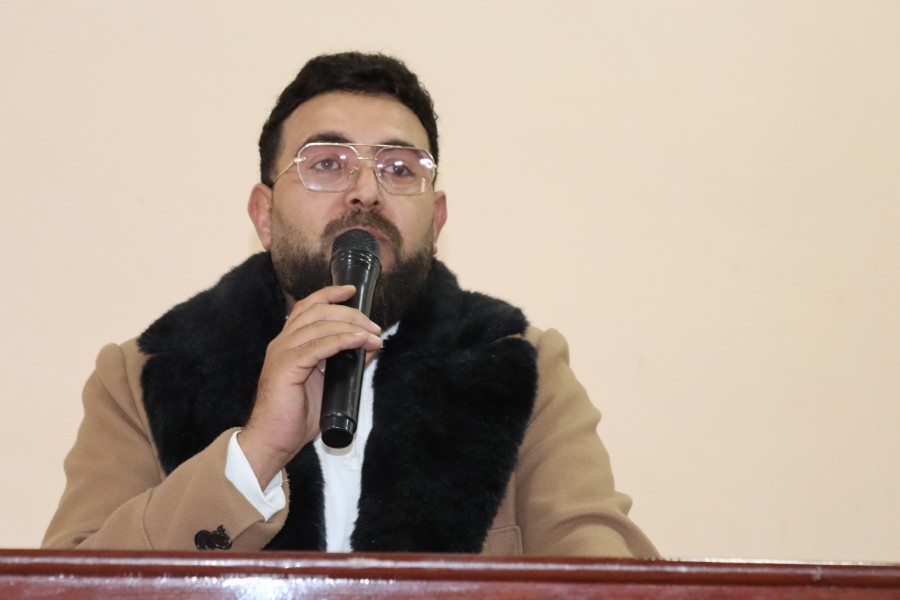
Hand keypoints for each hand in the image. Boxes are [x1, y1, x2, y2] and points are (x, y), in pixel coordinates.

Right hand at [238, 285, 381, 486]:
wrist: (274, 440)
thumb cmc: (297, 416)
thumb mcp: (329, 383)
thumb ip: (346, 362)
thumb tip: (370, 346)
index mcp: (288, 343)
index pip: (308, 308)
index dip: (329, 294)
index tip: (352, 290)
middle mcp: (282, 342)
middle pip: (317, 311)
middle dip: (349, 313)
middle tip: (374, 326)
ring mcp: (282, 353)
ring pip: (319, 325)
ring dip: (352, 327)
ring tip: (373, 336)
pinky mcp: (286, 366)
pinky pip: (318, 346)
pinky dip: (342, 340)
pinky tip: (359, 341)